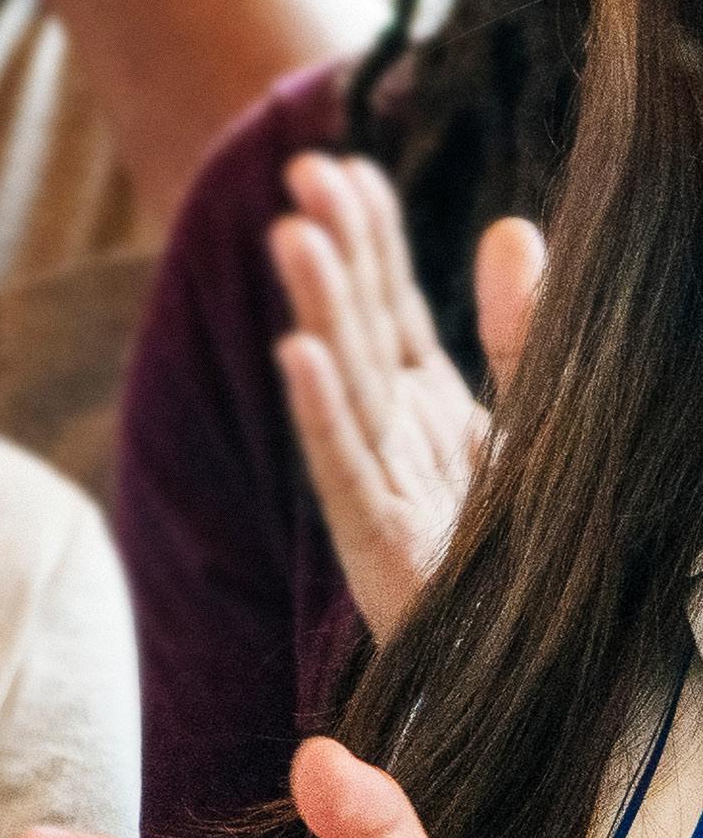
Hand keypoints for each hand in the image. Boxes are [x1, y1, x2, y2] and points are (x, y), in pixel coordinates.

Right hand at [271, 154, 546, 642]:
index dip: (367, 236)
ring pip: (344, 383)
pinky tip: (297, 356)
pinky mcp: (379, 543)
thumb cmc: (529, 553)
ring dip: (316, 308)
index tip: (339, 165)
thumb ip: (521, 332)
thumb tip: (507, 227)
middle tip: (305, 173)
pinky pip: (343, 468)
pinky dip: (320, 411)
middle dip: (333, 251)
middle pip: (357, 329)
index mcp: (425, 405)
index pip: (385, 304)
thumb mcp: (542, 421)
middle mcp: (394, 437)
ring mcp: (379, 488)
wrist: (534, 671)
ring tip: (295, 236)